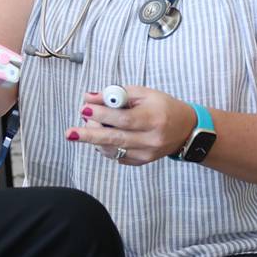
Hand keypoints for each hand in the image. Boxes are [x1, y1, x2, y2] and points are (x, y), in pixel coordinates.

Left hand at [65, 86, 196, 164]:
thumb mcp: (143, 94)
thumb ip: (116, 95)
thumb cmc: (162, 107)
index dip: (102, 114)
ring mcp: (146, 154)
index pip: (124, 119)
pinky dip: (105, 146)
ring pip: (113, 150)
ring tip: (89, 125)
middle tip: (70, 133)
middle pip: (115, 139)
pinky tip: (103, 135)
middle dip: (89, 135)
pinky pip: (117, 156)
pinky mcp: (142, 162)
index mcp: (154, 119)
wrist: (186, 130)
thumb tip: (89, 98)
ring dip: (95, 138)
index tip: (84, 107)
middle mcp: (151, 140)